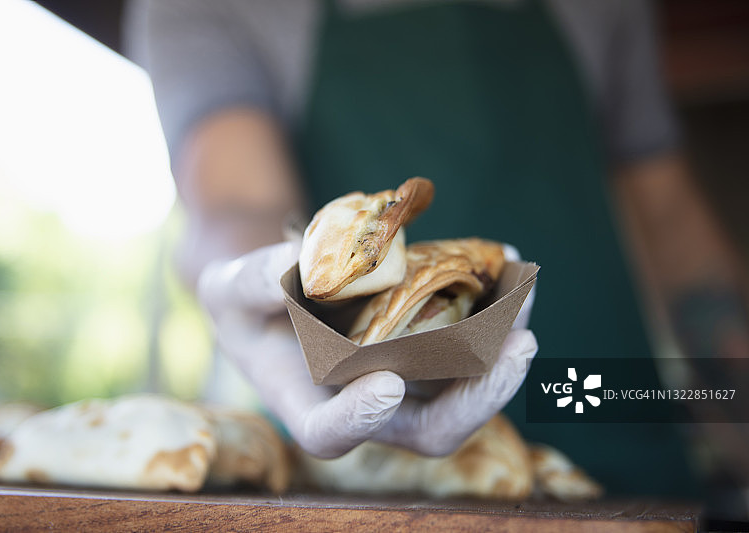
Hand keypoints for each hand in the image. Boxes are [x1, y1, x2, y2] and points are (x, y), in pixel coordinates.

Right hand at [198, 242, 536, 457]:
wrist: (280, 294)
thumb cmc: (246, 302)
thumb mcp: (229, 288)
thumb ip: (254, 283)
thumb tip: (302, 268)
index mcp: (309, 405)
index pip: (332, 433)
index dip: (360, 418)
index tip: (385, 381)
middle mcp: (367, 407)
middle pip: (429, 429)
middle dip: (478, 399)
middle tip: (515, 347)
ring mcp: (405, 384)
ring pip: (465, 391)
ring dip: (503, 351)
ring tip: (524, 294)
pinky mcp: (427, 353)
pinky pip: (472, 346)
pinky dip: (497, 312)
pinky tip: (510, 264)